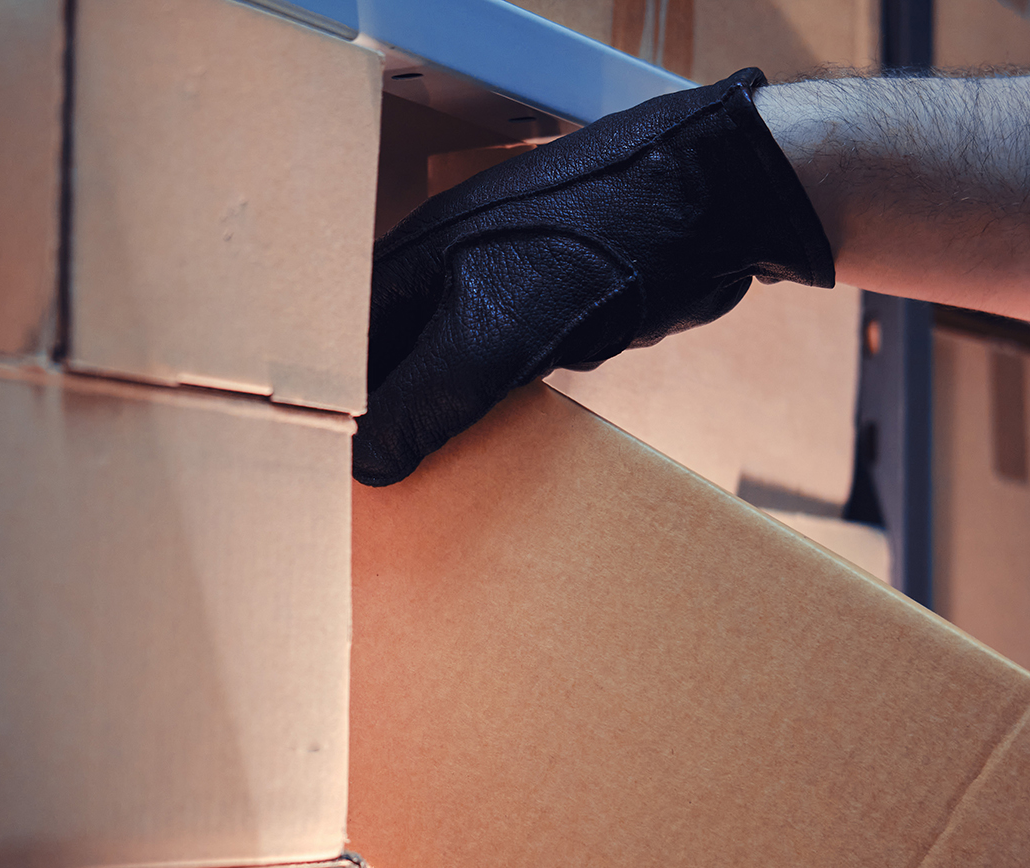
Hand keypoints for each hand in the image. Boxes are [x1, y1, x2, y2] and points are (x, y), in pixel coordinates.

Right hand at [356, 67, 832, 486]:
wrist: (712, 204)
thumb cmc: (599, 242)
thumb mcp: (495, 327)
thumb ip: (424, 395)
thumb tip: (365, 465)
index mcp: (406, 263)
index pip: (333, 348)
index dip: (322, 409)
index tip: (317, 474)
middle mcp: (438, 275)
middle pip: (380, 364)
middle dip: (372, 428)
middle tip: (364, 502)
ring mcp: (492, 295)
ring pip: (436, 375)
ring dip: (428, 430)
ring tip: (412, 496)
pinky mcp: (544, 319)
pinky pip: (491, 383)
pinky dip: (483, 422)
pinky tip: (481, 465)